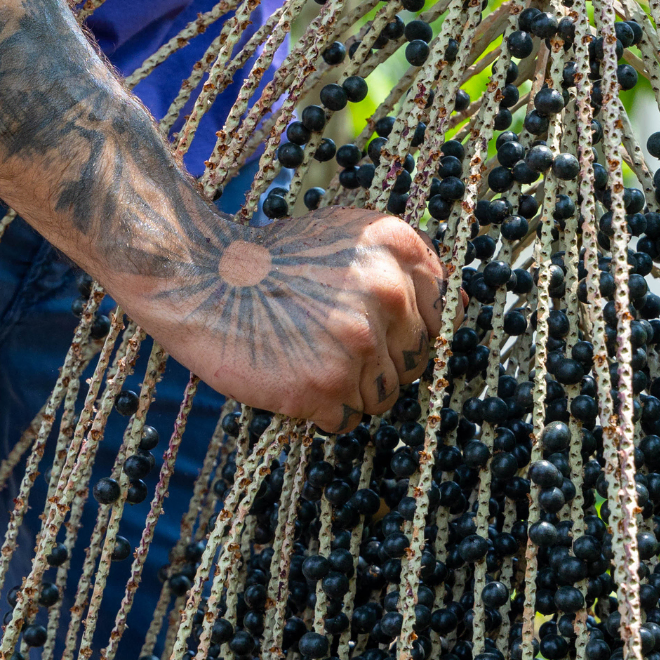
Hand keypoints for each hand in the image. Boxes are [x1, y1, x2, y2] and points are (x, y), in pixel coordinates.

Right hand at [119, 207, 446, 434]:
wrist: (200, 277)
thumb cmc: (274, 261)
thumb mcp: (348, 237)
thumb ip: (402, 268)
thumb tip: (459, 310)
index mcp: (399, 248)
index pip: (441, 314)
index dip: (407, 329)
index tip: (374, 329)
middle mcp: (387, 292)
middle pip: (415, 361)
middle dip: (380, 364)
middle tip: (329, 346)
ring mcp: (357, 342)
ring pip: (384, 397)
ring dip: (350, 392)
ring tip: (306, 360)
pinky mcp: (324, 386)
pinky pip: (347, 422)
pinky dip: (322, 412)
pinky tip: (291, 379)